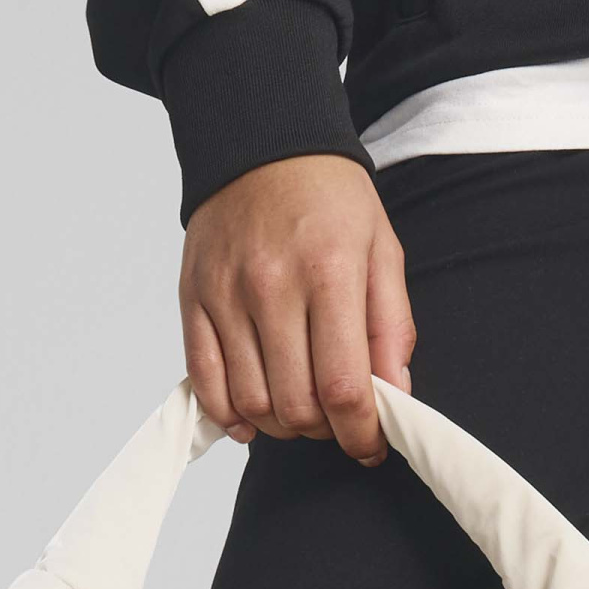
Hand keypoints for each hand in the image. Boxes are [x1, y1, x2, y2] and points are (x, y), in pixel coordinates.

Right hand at [179, 154, 413, 466]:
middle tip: (337, 418)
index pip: (343, 386)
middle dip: (324, 430)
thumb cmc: (330, 200)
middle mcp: (272, 286)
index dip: (361, 434)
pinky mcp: (193, 299)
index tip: (370, 445)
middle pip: (296, 405)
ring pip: (252, 403)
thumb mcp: (383, 252)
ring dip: (281, 425)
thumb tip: (395, 399)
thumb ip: (392, 329)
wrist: (261, 144)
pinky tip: (253, 413)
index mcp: (329, 273)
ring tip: (300, 408)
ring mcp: (226, 294)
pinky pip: (205, 382)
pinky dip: (231, 413)